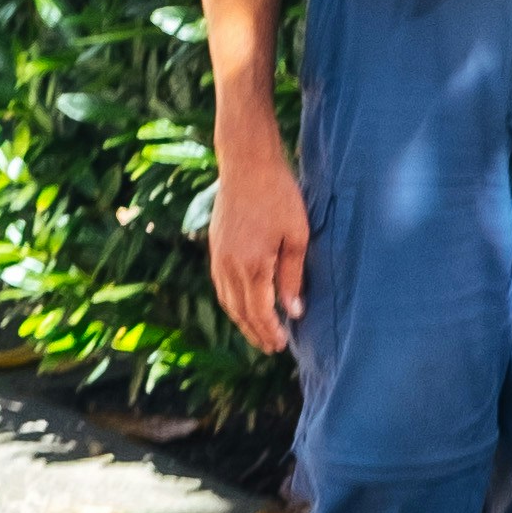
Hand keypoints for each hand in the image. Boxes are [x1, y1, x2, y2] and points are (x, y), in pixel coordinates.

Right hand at [208, 131, 309, 351]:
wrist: (247, 165)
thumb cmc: (279, 196)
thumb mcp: (296, 235)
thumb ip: (292, 276)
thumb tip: (293, 311)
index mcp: (252, 266)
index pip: (260, 312)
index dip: (270, 331)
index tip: (282, 345)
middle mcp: (230, 267)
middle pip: (241, 312)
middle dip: (256, 333)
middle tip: (272, 347)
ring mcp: (219, 258)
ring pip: (228, 301)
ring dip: (242, 320)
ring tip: (259, 332)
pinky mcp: (215, 248)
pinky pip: (221, 286)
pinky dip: (232, 302)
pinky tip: (244, 304)